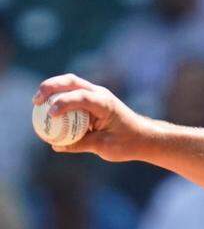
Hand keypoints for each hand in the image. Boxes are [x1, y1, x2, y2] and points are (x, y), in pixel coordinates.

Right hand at [33, 74, 156, 162]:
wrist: (144, 137)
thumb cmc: (127, 143)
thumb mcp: (104, 147)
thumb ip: (80, 144)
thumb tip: (56, 146)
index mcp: (106, 104)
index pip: (82, 97)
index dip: (64, 103)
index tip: (50, 115)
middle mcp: (100, 95)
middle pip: (72, 82)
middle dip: (51, 87)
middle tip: (36, 101)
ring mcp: (96, 95)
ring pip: (70, 84)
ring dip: (52, 89)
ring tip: (36, 102)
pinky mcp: (92, 101)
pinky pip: (72, 95)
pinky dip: (58, 99)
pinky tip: (45, 109)